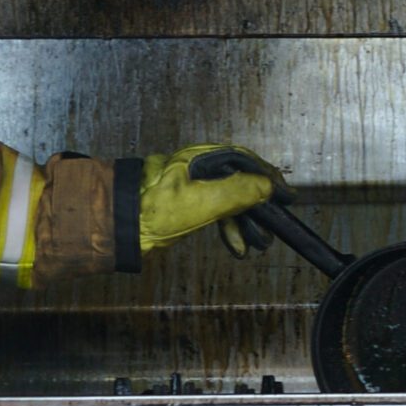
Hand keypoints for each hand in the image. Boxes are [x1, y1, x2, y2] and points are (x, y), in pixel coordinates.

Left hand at [138, 144, 293, 257]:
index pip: (245, 161)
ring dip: (246, 222)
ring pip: (230, 200)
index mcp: (202, 159)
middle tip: (274, 223)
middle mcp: (199, 168)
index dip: (268, 177)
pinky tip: (237, 247)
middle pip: (240, 181)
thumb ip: (236, 192)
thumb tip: (267, 186)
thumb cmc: (153, 210)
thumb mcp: (201, 200)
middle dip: (259, 205)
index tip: (286, 195)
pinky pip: (216, 212)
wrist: (119, 225)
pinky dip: (229, 229)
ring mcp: (192, 186)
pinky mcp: (186, 204)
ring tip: (259, 244)